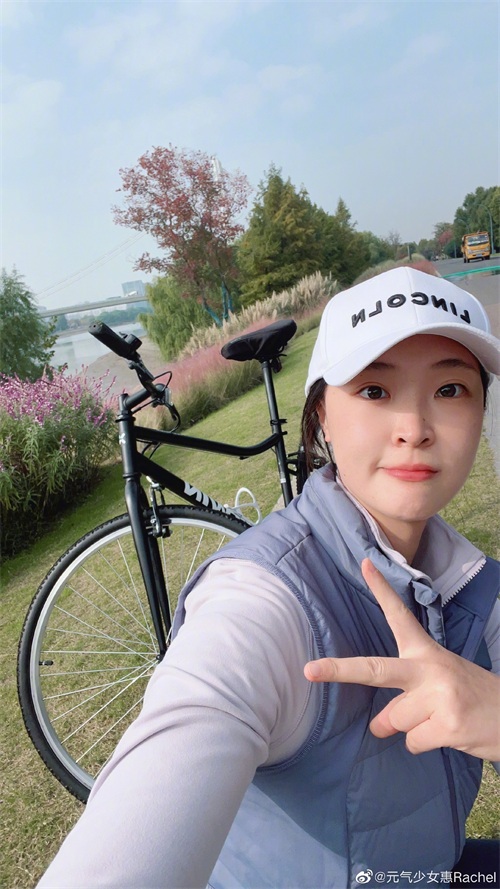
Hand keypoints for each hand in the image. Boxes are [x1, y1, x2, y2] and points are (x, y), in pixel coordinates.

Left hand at [304, 559, 499, 759]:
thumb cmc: (471, 698)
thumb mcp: (439, 684)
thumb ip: (404, 698)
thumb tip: (377, 727)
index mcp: (427, 652)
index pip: (400, 615)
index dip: (381, 590)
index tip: (363, 563)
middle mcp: (431, 669)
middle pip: (376, 670)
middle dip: (340, 670)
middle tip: (310, 671)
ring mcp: (440, 696)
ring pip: (393, 721)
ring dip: (410, 729)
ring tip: (439, 720)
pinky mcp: (449, 724)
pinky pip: (412, 742)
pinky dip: (423, 744)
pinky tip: (448, 735)